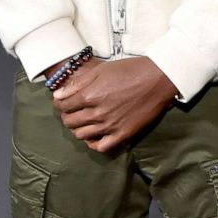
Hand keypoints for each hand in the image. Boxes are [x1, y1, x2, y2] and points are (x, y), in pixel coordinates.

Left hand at [51, 57, 177, 151]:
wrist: (158, 79)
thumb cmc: (130, 70)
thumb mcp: (102, 70)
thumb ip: (78, 83)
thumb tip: (58, 95)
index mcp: (90, 95)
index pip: (63, 106)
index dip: (60, 103)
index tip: (64, 101)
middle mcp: (97, 113)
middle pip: (70, 122)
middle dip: (68, 115)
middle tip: (74, 110)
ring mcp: (110, 126)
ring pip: (81, 135)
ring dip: (79, 128)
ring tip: (85, 121)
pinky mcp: (123, 134)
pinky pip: (100, 147)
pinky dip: (94, 143)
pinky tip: (96, 134)